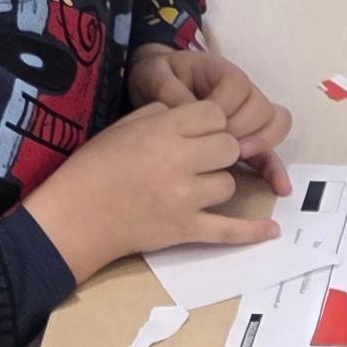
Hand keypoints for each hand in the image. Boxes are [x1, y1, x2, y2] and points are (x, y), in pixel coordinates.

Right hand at [20, 99, 281, 282]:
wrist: (75, 215)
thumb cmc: (94, 166)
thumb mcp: (125, 125)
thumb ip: (162, 115)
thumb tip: (190, 115)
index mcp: (164, 129)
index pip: (214, 115)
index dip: (210, 122)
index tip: (197, 131)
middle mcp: (180, 160)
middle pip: (228, 147)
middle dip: (218, 151)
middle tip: (196, 159)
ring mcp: (186, 197)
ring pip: (228, 184)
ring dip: (216, 184)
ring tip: (192, 188)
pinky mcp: (186, 229)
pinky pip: (228, 230)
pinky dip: (251, 232)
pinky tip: (270, 230)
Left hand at [128, 39, 292, 191]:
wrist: (155, 90)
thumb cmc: (157, 80)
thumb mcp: (154, 76)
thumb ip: (169, 90)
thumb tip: (188, 109)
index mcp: (221, 71)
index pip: (236, 85)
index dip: (222, 106)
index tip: (200, 124)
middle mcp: (243, 91)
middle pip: (261, 106)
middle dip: (240, 128)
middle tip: (216, 143)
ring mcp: (249, 116)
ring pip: (274, 125)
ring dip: (260, 144)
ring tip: (238, 157)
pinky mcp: (248, 139)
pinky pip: (270, 152)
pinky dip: (275, 168)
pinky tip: (279, 187)